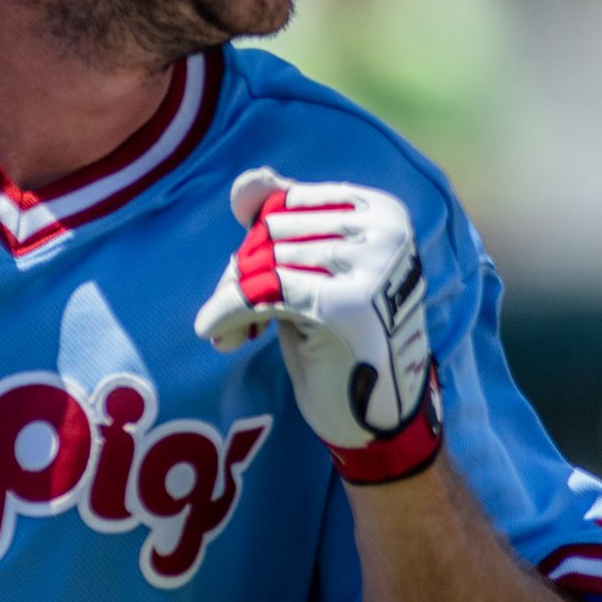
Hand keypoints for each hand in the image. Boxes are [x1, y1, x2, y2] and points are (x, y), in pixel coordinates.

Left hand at [195, 167, 443, 483]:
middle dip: (241, 272)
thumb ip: (282, 221)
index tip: (246, 279)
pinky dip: (229, 311)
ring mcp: (371, 268)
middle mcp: (384, 232)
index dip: (254, 242)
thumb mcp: (310, 272)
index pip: (284, 203)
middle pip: (271, 231)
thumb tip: (245, 183)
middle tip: (233, 313)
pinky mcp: (348, 306)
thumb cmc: (340, 341)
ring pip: (263, 261)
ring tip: (231, 331)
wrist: (378, 419)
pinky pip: (264, 292)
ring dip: (232, 297)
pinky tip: (217, 333)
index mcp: (381, 212)